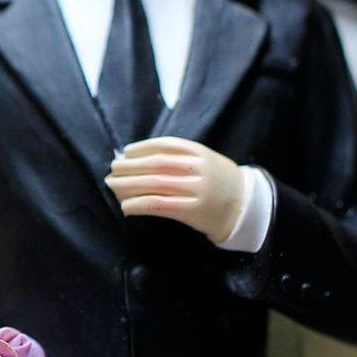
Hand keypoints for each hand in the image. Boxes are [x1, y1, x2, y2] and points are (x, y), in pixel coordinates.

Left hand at [105, 136, 245, 243]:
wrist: (245, 207)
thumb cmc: (217, 182)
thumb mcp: (204, 161)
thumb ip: (178, 157)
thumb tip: (134, 156)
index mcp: (200, 153)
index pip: (165, 145)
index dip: (141, 148)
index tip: (125, 152)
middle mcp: (198, 169)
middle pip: (155, 164)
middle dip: (129, 166)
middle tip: (112, 169)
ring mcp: (196, 190)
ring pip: (154, 184)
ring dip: (127, 185)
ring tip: (112, 185)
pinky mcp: (191, 211)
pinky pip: (159, 205)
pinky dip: (138, 204)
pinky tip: (125, 206)